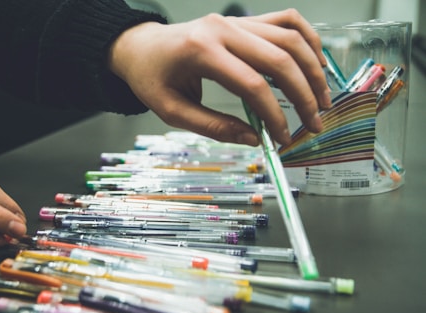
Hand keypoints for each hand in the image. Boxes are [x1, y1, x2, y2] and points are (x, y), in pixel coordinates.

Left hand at [109, 8, 330, 145]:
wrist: (142, 47)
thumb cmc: (152, 78)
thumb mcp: (172, 110)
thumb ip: (212, 126)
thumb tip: (253, 140)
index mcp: (201, 52)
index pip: (252, 85)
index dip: (274, 115)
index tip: (282, 139)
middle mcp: (223, 29)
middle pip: (280, 58)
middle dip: (304, 94)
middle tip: (314, 123)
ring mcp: (236, 20)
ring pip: (289, 37)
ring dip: (312, 69)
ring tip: (323, 98)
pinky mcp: (243, 20)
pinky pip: (285, 20)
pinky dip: (307, 38)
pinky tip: (315, 62)